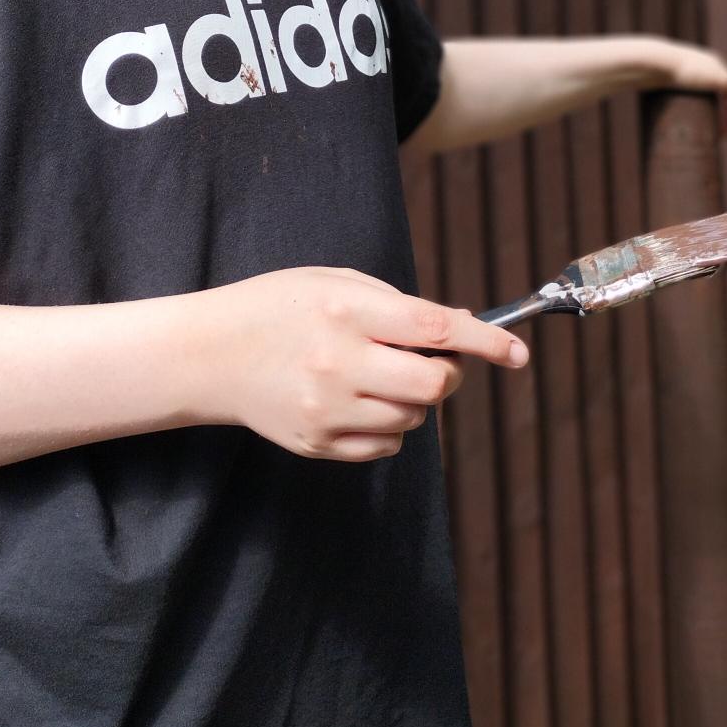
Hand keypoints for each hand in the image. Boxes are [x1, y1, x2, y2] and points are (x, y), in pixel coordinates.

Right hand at [197, 266, 529, 462]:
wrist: (209, 354)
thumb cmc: (278, 306)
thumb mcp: (335, 281)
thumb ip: (398, 305)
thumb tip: (460, 330)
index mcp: (347, 310)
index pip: (436, 328)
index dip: (486, 341)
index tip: (517, 353)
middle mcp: (339, 361)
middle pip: (434, 385)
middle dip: (449, 374)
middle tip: (434, 361)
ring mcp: (328, 409)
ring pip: (414, 417)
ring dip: (414, 398)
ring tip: (377, 375)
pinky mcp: (318, 443)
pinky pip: (386, 445)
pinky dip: (389, 425)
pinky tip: (358, 401)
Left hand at [652, 39, 726, 135]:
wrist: (652, 62)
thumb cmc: (686, 70)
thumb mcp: (717, 79)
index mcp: (713, 64)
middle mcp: (698, 68)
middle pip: (714, 99)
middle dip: (720, 118)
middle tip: (720, 137)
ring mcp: (681, 75)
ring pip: (696, 100)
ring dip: (703, 117)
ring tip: (703, 136)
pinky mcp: (665, 82)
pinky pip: (678, 100)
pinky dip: (685, 112)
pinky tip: (685, 125)